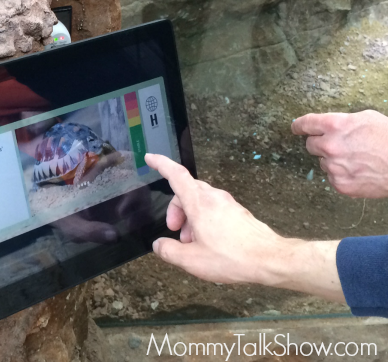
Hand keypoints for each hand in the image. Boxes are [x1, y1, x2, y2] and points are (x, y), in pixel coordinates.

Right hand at [145, 154, 343, 301]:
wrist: (269, 259)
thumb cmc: (232, 257)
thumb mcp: (191, 260)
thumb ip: (169, 251)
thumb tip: (159, 245)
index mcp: (199, 203)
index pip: (176, 175)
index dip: (161, 164)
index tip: (150, 158)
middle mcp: (214, 198)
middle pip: (186, 191)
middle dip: (175, 208)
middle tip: (173, 229)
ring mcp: (227, 204)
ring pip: (200, 201)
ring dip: (189, 217)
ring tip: (190, 242)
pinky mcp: (237, 213)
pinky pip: (213, 209)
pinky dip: (203, 220)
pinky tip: (206, 242)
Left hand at [292, 110, 387, 197]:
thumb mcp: (366, 119)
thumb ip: (343, 122)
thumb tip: (330, 127)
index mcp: (335, 126)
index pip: (306, 124)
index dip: (299, 126)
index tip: (296, 128)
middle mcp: (329, 146)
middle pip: (310, 145)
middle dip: (320, 144)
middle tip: (338, 145)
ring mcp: (333, 167)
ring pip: (323, 162)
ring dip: (333, 160)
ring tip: (356, 159)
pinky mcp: (340, 184)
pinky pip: (333, 177)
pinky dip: (342, 175)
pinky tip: (359, 171)